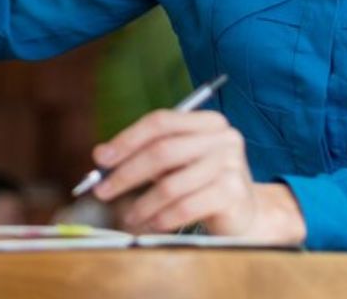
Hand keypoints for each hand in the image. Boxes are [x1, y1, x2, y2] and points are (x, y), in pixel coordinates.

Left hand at [91, 109, 304, 243]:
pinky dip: (163, 217)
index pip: (160, 122)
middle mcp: (223, 137)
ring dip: (143, 203)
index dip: (127, 139)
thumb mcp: (174, 164)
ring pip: (171, 184)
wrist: (246, 215)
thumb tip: (101, 155)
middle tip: (103, 190)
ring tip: (130, 216)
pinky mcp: (234, 193)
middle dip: (127, 173)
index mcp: (207, 121)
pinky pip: (186, 206)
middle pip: (163, 151)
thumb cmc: (202, 184)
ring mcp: (231, 164)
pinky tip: (153, 223)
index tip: (101, 158)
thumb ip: (142, 154)